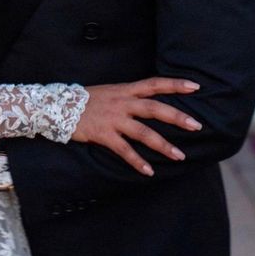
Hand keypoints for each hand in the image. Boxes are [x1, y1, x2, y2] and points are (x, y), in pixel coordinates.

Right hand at [74, 77, 201, 175]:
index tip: (195, 86)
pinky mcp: (103, 135)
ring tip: (180, 156)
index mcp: (124, 90)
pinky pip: (124, 150)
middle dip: (176, 117)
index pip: (154, 83)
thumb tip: (149, 102)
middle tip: (196, 125)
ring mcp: (113, 119)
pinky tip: (149, 171)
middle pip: (154, 108)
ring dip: (163, 145)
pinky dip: (137, 162)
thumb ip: (128, 96)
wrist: (58, 106)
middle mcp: (122, 103)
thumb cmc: (86, 100)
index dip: (174, 84)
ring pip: (143, 132)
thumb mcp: (110, 92)